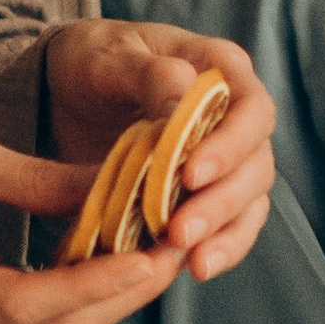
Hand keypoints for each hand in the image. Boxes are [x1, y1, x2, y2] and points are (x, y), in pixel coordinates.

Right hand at [0, 124, 187, 323]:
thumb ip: (36, 178)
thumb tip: (117, 183)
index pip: (30, 299)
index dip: (98, 281)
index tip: (152, 252)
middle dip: (127, 289)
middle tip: (181, 238)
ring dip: (119, 294)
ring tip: (167, 244)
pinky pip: (48, 322)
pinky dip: (92, 293)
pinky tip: (125, 255)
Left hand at [44, 20, 275, 282]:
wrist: (67, 93)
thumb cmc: (92, 61)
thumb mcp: (107, 55)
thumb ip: (149, 74)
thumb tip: (182, 101)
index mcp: (220, 69)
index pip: (252, 108)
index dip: (230, 145)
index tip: (190, 174)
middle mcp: (234, 115)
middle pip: (257, 163)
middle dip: (222, 201)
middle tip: (180, 230)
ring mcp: (226, 159)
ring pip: (250, 200)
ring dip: (224, 232)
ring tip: (190, 259)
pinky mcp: (208, 194)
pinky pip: (231, 225)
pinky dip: (219, 248)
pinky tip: (194, 267)